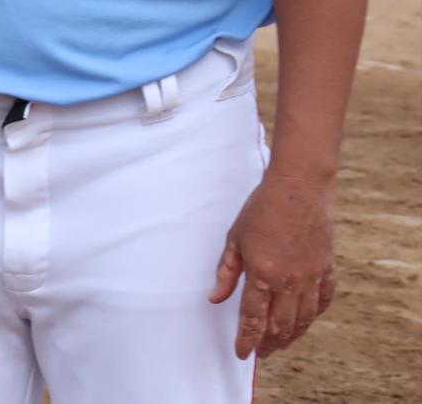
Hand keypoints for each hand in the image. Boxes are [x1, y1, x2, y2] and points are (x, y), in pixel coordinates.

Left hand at [209, 169, 337, 359]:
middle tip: (260, 353)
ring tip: (280, 345)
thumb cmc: (261, 208)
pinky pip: (322, 302)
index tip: (241, 353)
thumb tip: (215, 299)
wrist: (300, 188)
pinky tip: (304, 321)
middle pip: (279, 325)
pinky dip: (312, 316)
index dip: (246, 339)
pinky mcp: (327, 270)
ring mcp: (312, 278)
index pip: (252, 319)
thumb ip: (226, 272)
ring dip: (290, 336)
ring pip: (303, 319)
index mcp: (263, 275)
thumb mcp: (234, 239)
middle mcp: (290, 282)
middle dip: (268, 344)